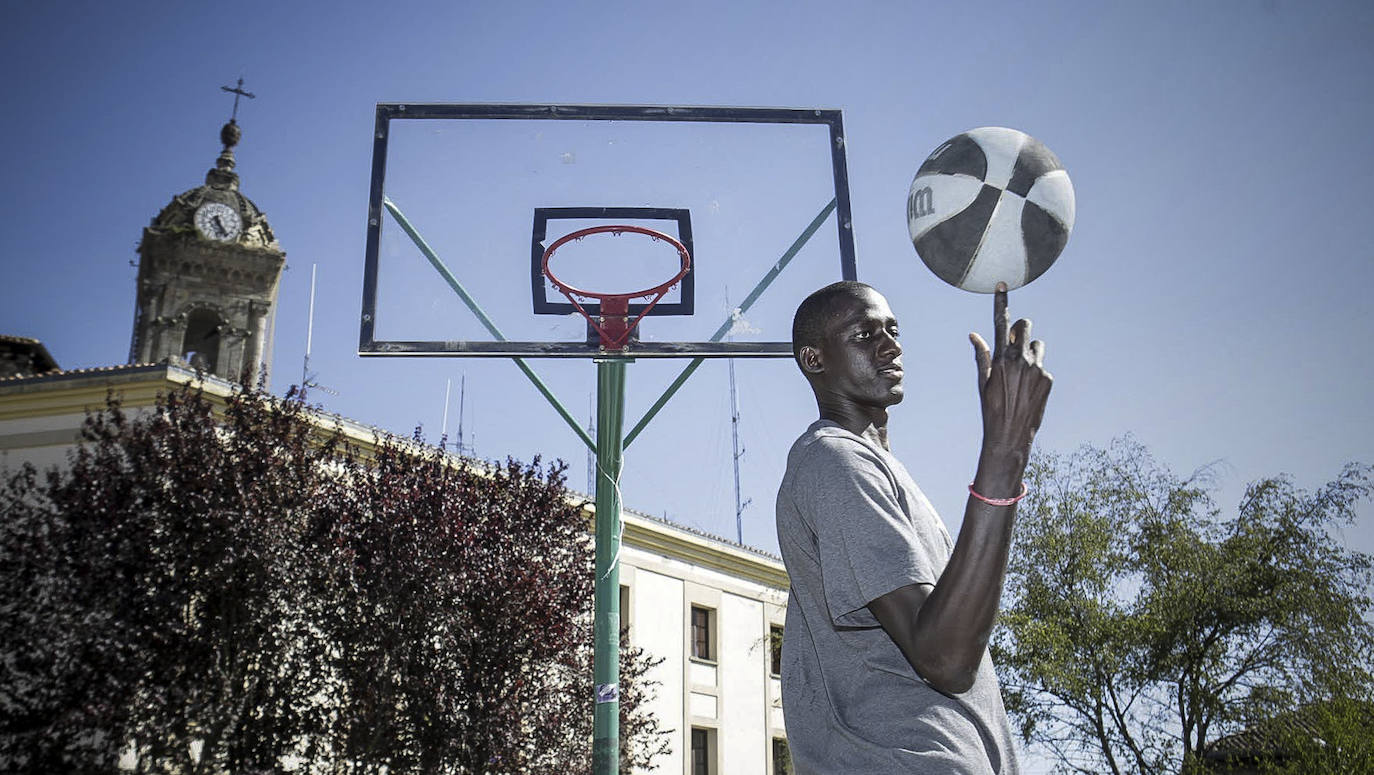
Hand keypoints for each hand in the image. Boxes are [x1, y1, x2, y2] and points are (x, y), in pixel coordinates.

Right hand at [968, 283, 1051, 476]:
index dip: (1001, 301)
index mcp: (1000, 358)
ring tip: (1021, 375)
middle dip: (1021, 329)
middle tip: (1015, 344)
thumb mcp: (981, 382)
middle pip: (1025, 326)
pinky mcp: (1049, 378)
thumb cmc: (991, 409)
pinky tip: (1029, 390)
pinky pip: (1043, 366)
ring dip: (1030, 352)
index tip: (1002, 284)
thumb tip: (975, 335)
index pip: (1000, 322)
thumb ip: (981, 355)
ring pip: (1037, 345)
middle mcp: (1020, 359)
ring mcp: (1037, 368)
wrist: (1010, 436)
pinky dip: (1037, 373)